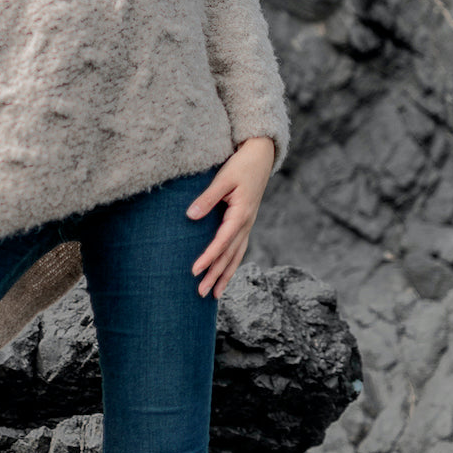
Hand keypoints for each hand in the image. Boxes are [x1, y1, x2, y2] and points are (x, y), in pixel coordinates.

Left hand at [186, 136, 274, 299]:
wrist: (261, 157)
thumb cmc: (241, 166)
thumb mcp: (223, 179)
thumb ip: (207, 198)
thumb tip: (191, 216)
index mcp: (241, 214)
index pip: (221, 242)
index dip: (208, 258)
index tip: (194, 271)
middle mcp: (246, 224)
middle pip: (229, 256)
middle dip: (215, 275)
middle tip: (200, 294)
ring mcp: (247, 225)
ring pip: (236, 256)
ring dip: (224, 276)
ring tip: (213, 294)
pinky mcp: (245, 223)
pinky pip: (238, 249)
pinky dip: (231, 265)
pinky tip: (224, 275)